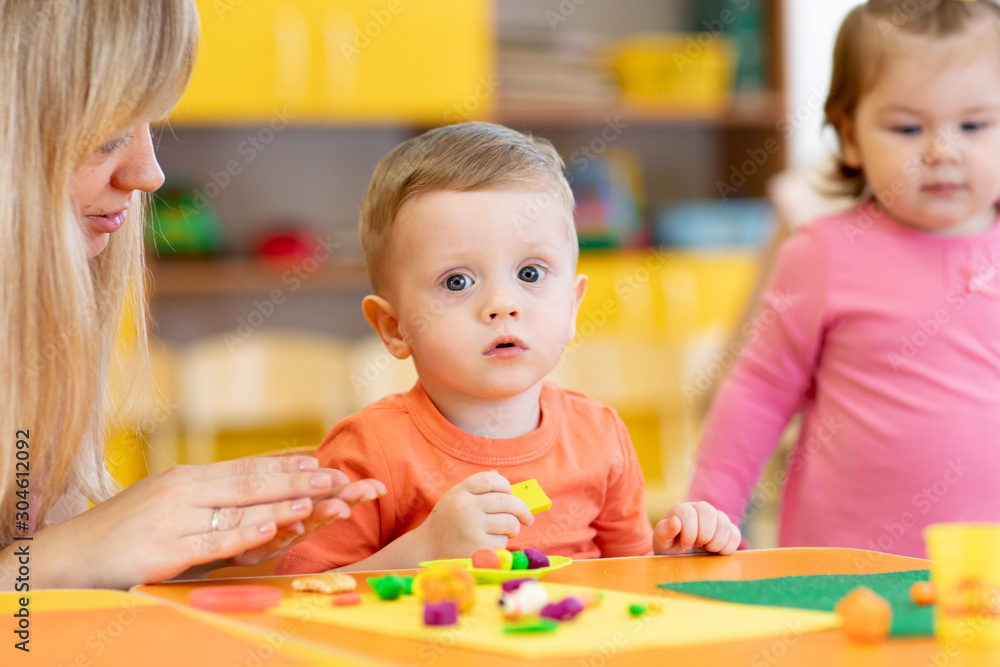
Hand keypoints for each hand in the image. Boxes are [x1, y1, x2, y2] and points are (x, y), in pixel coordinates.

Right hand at [28, 456, 383, 588]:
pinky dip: (247, 531)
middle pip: (253, 482)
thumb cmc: (124, 531)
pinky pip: (214, 539)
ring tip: (321, 495)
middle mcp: (184, 489)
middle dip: (300, 480)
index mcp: (188, 477)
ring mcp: (175, 518)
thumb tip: (252, 494)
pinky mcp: (165, 549)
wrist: (67, 556)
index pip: (248, 467)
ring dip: (285, 500)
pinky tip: (275, 524)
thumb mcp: (168, 504)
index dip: (288, 464)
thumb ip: (208, 497)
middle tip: (339, 477)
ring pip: (240, 506)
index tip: (324, 462)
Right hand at [414, 471, 532, 559]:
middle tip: (527, 517)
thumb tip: (499, 476)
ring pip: (509, 522)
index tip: (511, 494)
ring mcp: (472, 527)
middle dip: (522, 509)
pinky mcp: (477, 547)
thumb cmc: (447, 520)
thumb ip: (477, 487)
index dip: (506, 485)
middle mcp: (466, 507)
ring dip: (514, 527)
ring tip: (507, 531)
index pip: (492, 479)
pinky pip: (503, 542)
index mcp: (461, 491)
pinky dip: (502, 543)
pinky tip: (491, 543)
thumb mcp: (456, 497)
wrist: (427, 547)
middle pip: (507, 500)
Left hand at [653, 501, 740, 555]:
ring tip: (707, 549)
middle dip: (703, 535)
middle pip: (708, 512)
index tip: (684, 546)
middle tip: (697, 546)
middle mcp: (699, 509)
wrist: (679, 555)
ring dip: (716, 542)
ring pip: (724, 522)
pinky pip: (735, 534)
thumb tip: (675, 522)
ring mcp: (715, 518)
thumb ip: (663, 531)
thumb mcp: (660, 542)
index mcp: (682, 510)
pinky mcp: (728, 529)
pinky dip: (728, 546)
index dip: (688, 533)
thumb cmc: (669, 546)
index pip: (689, 513)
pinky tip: (717, 552)